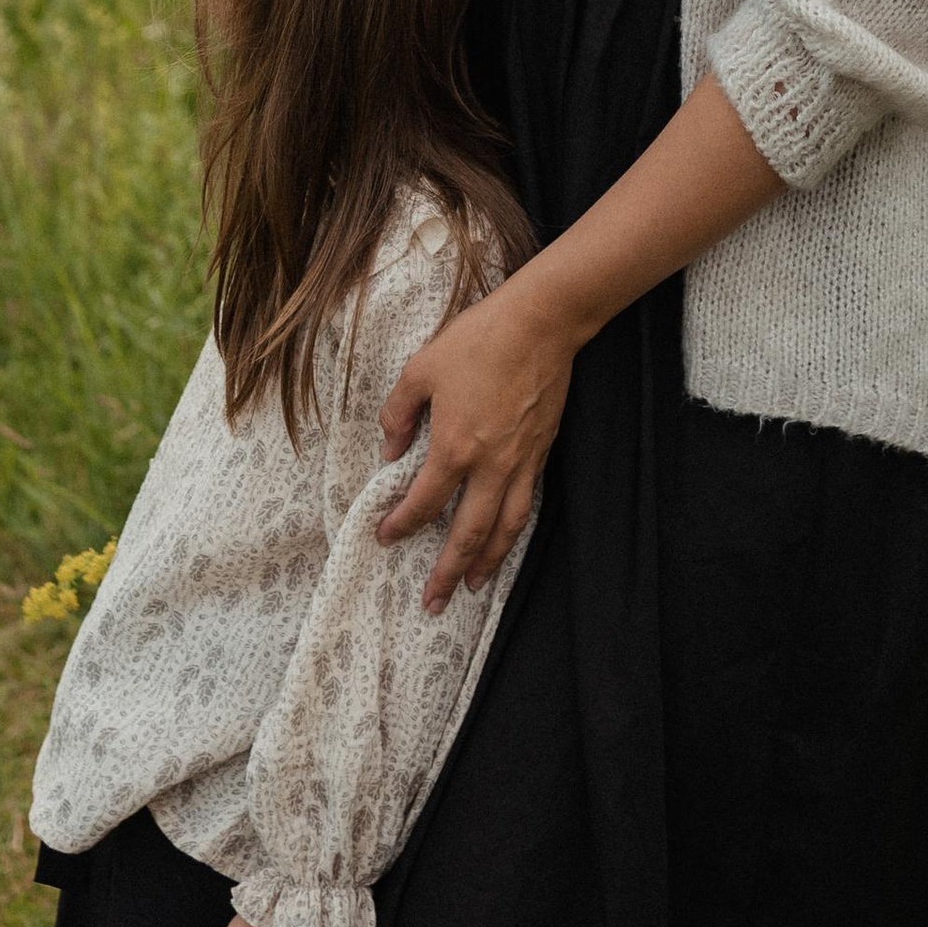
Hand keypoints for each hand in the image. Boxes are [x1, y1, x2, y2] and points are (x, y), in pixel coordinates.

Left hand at [375, 267, 579, 611]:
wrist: (541, 323)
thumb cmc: (479, 340)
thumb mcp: (421, 368)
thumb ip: (399, 413)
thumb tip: (390, 449)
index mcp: (454, 446)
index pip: (424, 503)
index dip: (401, 524)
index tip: (385, 537)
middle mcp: (490, 465)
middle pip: (467, 534)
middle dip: (448, 572)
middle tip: (433, 602)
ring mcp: (521, 462)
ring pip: (505, 529)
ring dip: (487, 563)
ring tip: (473, 586)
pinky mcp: (542, 453)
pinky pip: (526, 505)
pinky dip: (513, 531)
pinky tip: (504, 538)